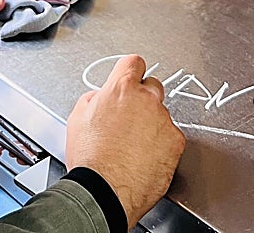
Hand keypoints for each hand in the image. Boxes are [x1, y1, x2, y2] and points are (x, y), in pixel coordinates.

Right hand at [65, 55, 185, 228]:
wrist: (105, 191)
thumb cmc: (90, 159)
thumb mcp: (77, 118)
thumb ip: (95, 99)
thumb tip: (101, 97)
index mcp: (121, 89)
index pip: (134, 62)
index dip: (130, 71)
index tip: (131, 77)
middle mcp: (146, 100)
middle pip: (152, 86)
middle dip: (143, 98)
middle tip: (130, 118)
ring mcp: (164, 120)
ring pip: (161, 114)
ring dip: (151, 124)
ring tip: (134, 146)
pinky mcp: (176, 141)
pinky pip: (171, 136)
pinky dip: (162, 144)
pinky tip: (146, 157)